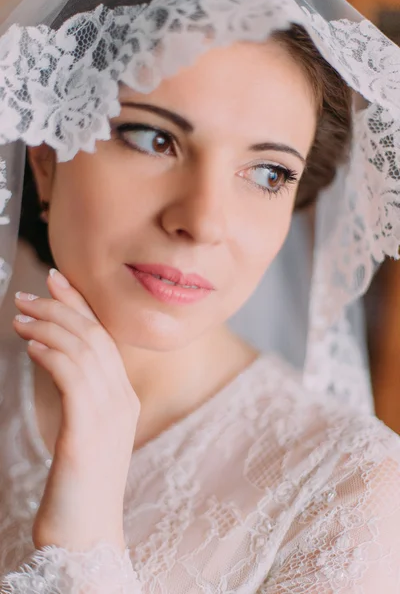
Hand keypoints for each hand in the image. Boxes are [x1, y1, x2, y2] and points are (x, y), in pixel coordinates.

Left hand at [13, 269, 140, 552]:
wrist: (86, 536)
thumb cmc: (79, 486)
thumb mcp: (83, 432)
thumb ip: (78, 394)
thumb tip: (51, 354)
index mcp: (124, 400)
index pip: (105, 339)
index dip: (81, 305)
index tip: (58, 279)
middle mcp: (122, 401)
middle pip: (96, 337)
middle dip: (62, 307)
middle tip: (28, 293)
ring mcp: (109, 415)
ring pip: (84, 351)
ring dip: (50, 326)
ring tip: (20, 315)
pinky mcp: (87, 432)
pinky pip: (72, 378)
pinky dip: (52, 354)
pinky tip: (30, 345)